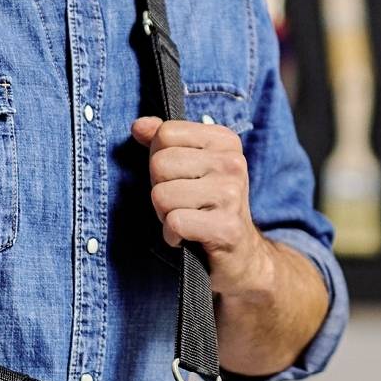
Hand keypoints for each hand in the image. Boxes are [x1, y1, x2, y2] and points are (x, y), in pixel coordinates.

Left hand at [130, 115, 272, 298]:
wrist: (241, 254)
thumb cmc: (206, 206)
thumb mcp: (187, 166)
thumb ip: (161, 142)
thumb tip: (139, 125)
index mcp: (223, 140)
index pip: (165, 133)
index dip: (159, 160)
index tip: (180, 178)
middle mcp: (232, 163)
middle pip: (159, 164)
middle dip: (160, 189)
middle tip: (181, 204)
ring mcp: (232, 195)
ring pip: (162, 195)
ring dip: (165, 214)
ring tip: (186, 219)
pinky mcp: (226, 227)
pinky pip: (175, 222)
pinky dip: (172, 235)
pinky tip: (188, 237)